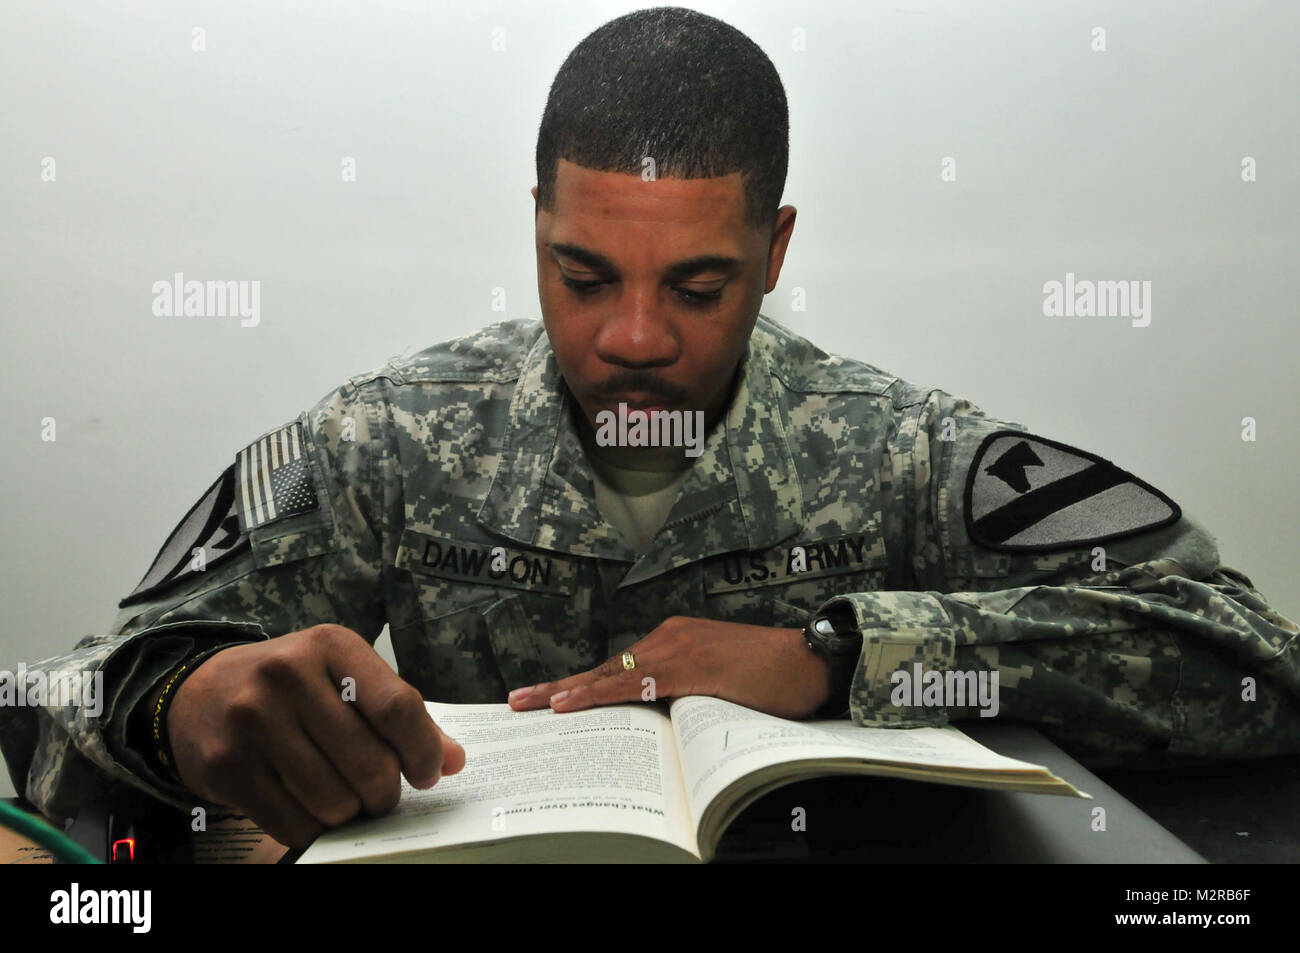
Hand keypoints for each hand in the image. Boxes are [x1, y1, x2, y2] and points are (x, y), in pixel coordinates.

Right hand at [166, 623, 465, 847]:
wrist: (199, 692)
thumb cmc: (290, 687)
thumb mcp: (343, 678)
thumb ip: (399, 715)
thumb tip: (453, 760)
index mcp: (331, 645)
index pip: (398, 708)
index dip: (423, 751)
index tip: (428, 773)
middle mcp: (288, 675)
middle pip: (369, 762)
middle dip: (386, 793)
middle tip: (382, 795)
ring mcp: (252, 720)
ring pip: (333, 800)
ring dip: (350, 814)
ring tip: (346, 801)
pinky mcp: (226, 765)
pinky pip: (292, 823)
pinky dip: (313, 830)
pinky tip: (313, 812)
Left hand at [506, 616, 831, 719]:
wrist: (810, 662)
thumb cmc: (772, 678)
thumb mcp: (718, 686)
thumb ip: (684, 695)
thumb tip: (655, 724)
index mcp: (674, 641)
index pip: (616, 669)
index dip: (580, 686)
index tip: (547, 699)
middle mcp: (669, 637)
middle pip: (604, 669)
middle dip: (559, 688)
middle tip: (518, 702)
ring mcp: (678, 647)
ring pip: (612, 674)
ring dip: (571, 692)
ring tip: (534, 706)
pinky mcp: (690, 664)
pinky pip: (636, 683)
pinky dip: (601, 693)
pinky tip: (575, 703)